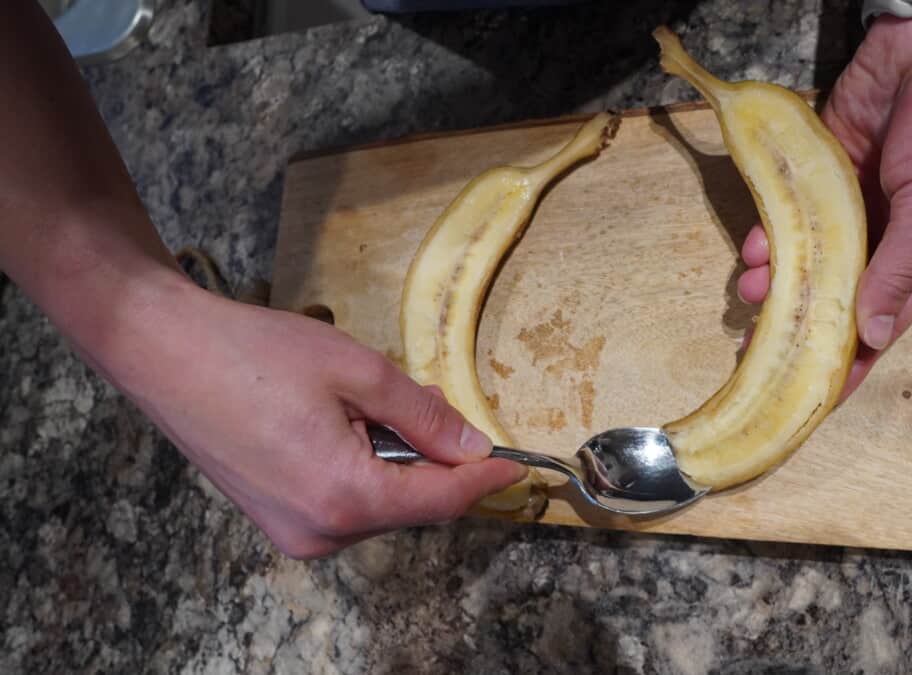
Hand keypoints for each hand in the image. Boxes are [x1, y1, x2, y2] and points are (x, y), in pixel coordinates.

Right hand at [106, 278, 523, 558]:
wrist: (162, 351)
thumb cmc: (253, 353)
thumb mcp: (357, 371)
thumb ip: (422, 415)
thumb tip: (470, 445)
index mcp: (344, 496)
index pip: (440, 500)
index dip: (483, 480)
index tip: (516, 465)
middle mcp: (319, 531)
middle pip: (410, 504)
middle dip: (432, 458)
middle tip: (428, 400)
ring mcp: (293, 531)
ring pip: (377, 503)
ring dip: (393, 460)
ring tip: (372, 402)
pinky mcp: (276, 520)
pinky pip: (343, 502)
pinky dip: (361, 467)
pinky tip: (345, 422)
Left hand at [738, 7, 911, 398]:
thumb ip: (900, 268)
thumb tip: (874, 334)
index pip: (886, 319)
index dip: (852, 359)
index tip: (814, 397)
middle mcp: (891, 231)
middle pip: (838, 290)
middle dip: (799, 318)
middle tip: (757, 343)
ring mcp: (856, 196)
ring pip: (809, 252)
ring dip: (778, 275)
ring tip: (747, 294)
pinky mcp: (827, 162)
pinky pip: (794, 206)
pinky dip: (773, 228)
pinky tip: (752, 249)